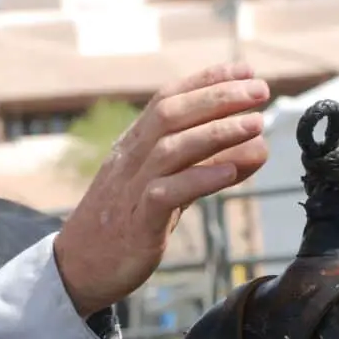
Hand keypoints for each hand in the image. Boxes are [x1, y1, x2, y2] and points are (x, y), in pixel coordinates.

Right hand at [53, 62, 269, 317]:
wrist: (78, 269)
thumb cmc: (126, 226)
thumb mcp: (167, 189)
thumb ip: (204, 167)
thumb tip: (257, 147)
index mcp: (132, 147)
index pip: (168, 100)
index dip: (206, 80)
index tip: (245, 70)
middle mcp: (129, 160)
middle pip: (170, 114)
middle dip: (217, 97)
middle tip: (260, 90)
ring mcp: (131, 191)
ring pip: (171, 149)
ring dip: (216, 132)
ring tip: (255, 124)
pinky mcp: (137, 224)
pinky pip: (167, 194)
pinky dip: (200, 179)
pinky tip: (231, 172)